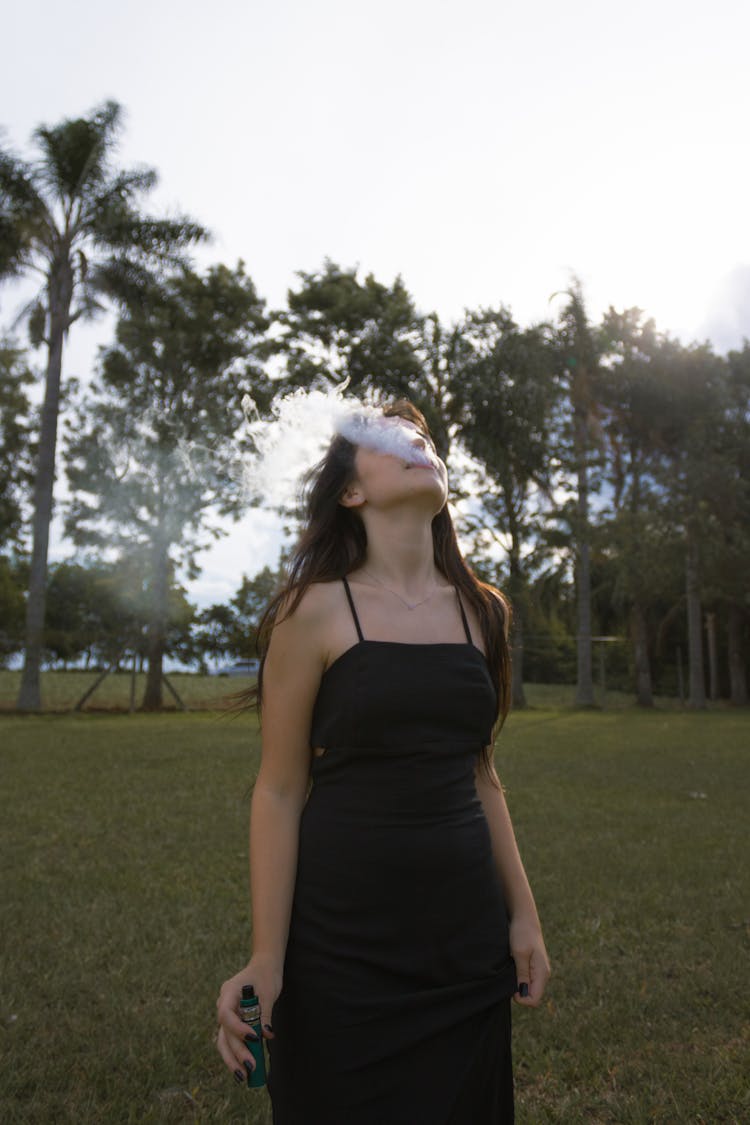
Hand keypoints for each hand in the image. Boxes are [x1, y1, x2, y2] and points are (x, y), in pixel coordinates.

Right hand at [215, 954, 282, 1080]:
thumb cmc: (266, 975)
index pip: (226, 1014)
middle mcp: (223, 1004)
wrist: (264, 966)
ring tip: (243, 1076)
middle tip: (250, 1067)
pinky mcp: (232, 1022)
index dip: (237, 1029)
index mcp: (228, 992)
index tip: (254, 1038)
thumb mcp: (268, 992)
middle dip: (237, 1052)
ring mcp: (226, 1014)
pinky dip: (237, 1053)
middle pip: (225, 1033)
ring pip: (224, 1041)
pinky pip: (231, 1040)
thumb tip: (266, 1035)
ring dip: (233, 1059)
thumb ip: (265, 1013)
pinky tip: (244, 1068)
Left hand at [509, 914, 549, 1007]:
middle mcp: (543, 974)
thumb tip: (522, 993)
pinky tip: (511, 968)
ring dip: (518, 985)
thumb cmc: (522, 933)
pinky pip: (526, 980)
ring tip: (510, 971)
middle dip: (519, 993)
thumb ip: (522, 974)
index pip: (534, 1000)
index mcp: (542, 973)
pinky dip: (518, 978)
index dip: (521, 999)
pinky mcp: (533, 966)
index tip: (510, 987)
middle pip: (532, 996)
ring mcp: (538, 970)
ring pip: (528, 989)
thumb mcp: (520, 953)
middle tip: (509, 977)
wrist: (524, 918)